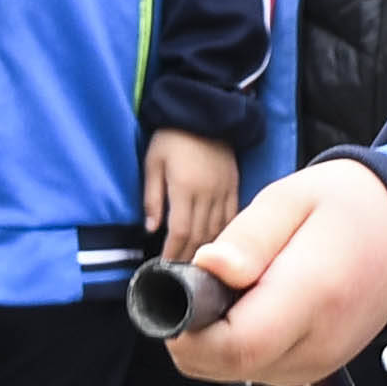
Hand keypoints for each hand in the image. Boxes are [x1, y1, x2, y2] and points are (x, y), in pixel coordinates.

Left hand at [144, 125, 241, 262]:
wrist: (204, 110)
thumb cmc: (172, 136)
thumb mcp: (153, 162)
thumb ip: (152, 197)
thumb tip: (151, 228)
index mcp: (185, 187)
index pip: (181, 230)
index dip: (173, 252)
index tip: (165, 267)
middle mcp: (208, 193)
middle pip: (201, 235)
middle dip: (189, 257)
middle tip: (180, 275)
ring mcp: (225, 190)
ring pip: (219, 229)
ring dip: (208, 250)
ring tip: (198, 266)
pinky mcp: (235, 185)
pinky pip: (233, 216)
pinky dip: (226, 234)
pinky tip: (219, 245)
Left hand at [162, 157, 386, 385]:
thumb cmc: (347, 209)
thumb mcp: (292, 197)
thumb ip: (249, 237)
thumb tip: (208, 268)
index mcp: (312, 296)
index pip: (236, 346)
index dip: (190, 329)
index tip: (180, 290)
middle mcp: (317, 344)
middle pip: (226, 365)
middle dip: (195, 330)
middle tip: (204, 280)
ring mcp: (318, 364)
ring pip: (234, 371)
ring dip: (216, 336)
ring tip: (239, 286)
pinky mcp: (314, 370)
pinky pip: (255, 368)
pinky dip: (239, 341)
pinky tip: (255, 303)